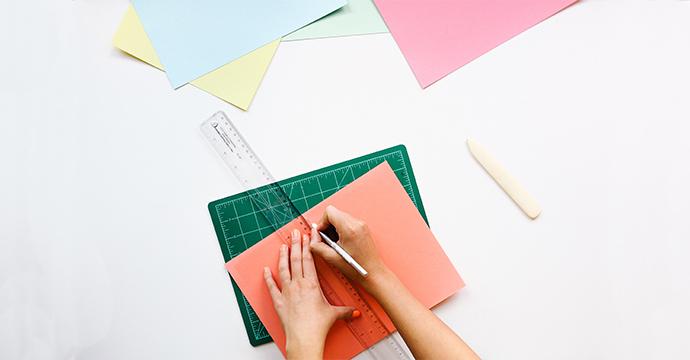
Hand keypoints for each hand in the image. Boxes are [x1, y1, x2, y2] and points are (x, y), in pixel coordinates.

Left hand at [263, 228, 354, 359]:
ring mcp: (287, 291)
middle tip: (295, 233)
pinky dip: (268, 277)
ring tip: (283, 245)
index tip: (309, 236)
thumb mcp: (334, 314)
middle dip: (296, 244)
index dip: (308, 246)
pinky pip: (272, 286)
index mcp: (311, 284)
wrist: (304, 337)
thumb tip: (355, 312)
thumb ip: (345, 311)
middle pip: (296, 260)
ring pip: (284, 269)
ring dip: (283, 256)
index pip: (309, 260)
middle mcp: (298, 285)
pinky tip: (265, 270)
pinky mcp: (278, 301)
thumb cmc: (317, 326)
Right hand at [310, 205, 389, 290]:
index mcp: (349, 228)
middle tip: (327, 240)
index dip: (321, 222)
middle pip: (335, 213)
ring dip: (334, 228)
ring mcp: (362, 225)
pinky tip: (342, 243)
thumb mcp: (332, 258)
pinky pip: (348, 222)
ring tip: (335, 244)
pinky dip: (341, 230)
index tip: (321, 234)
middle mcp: (357, 223)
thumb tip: (312, 236)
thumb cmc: (358, 268)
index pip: (330, 212)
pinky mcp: (363, 228)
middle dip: (327, 225)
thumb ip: (317, 246)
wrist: (374, 273)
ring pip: (340, 217)